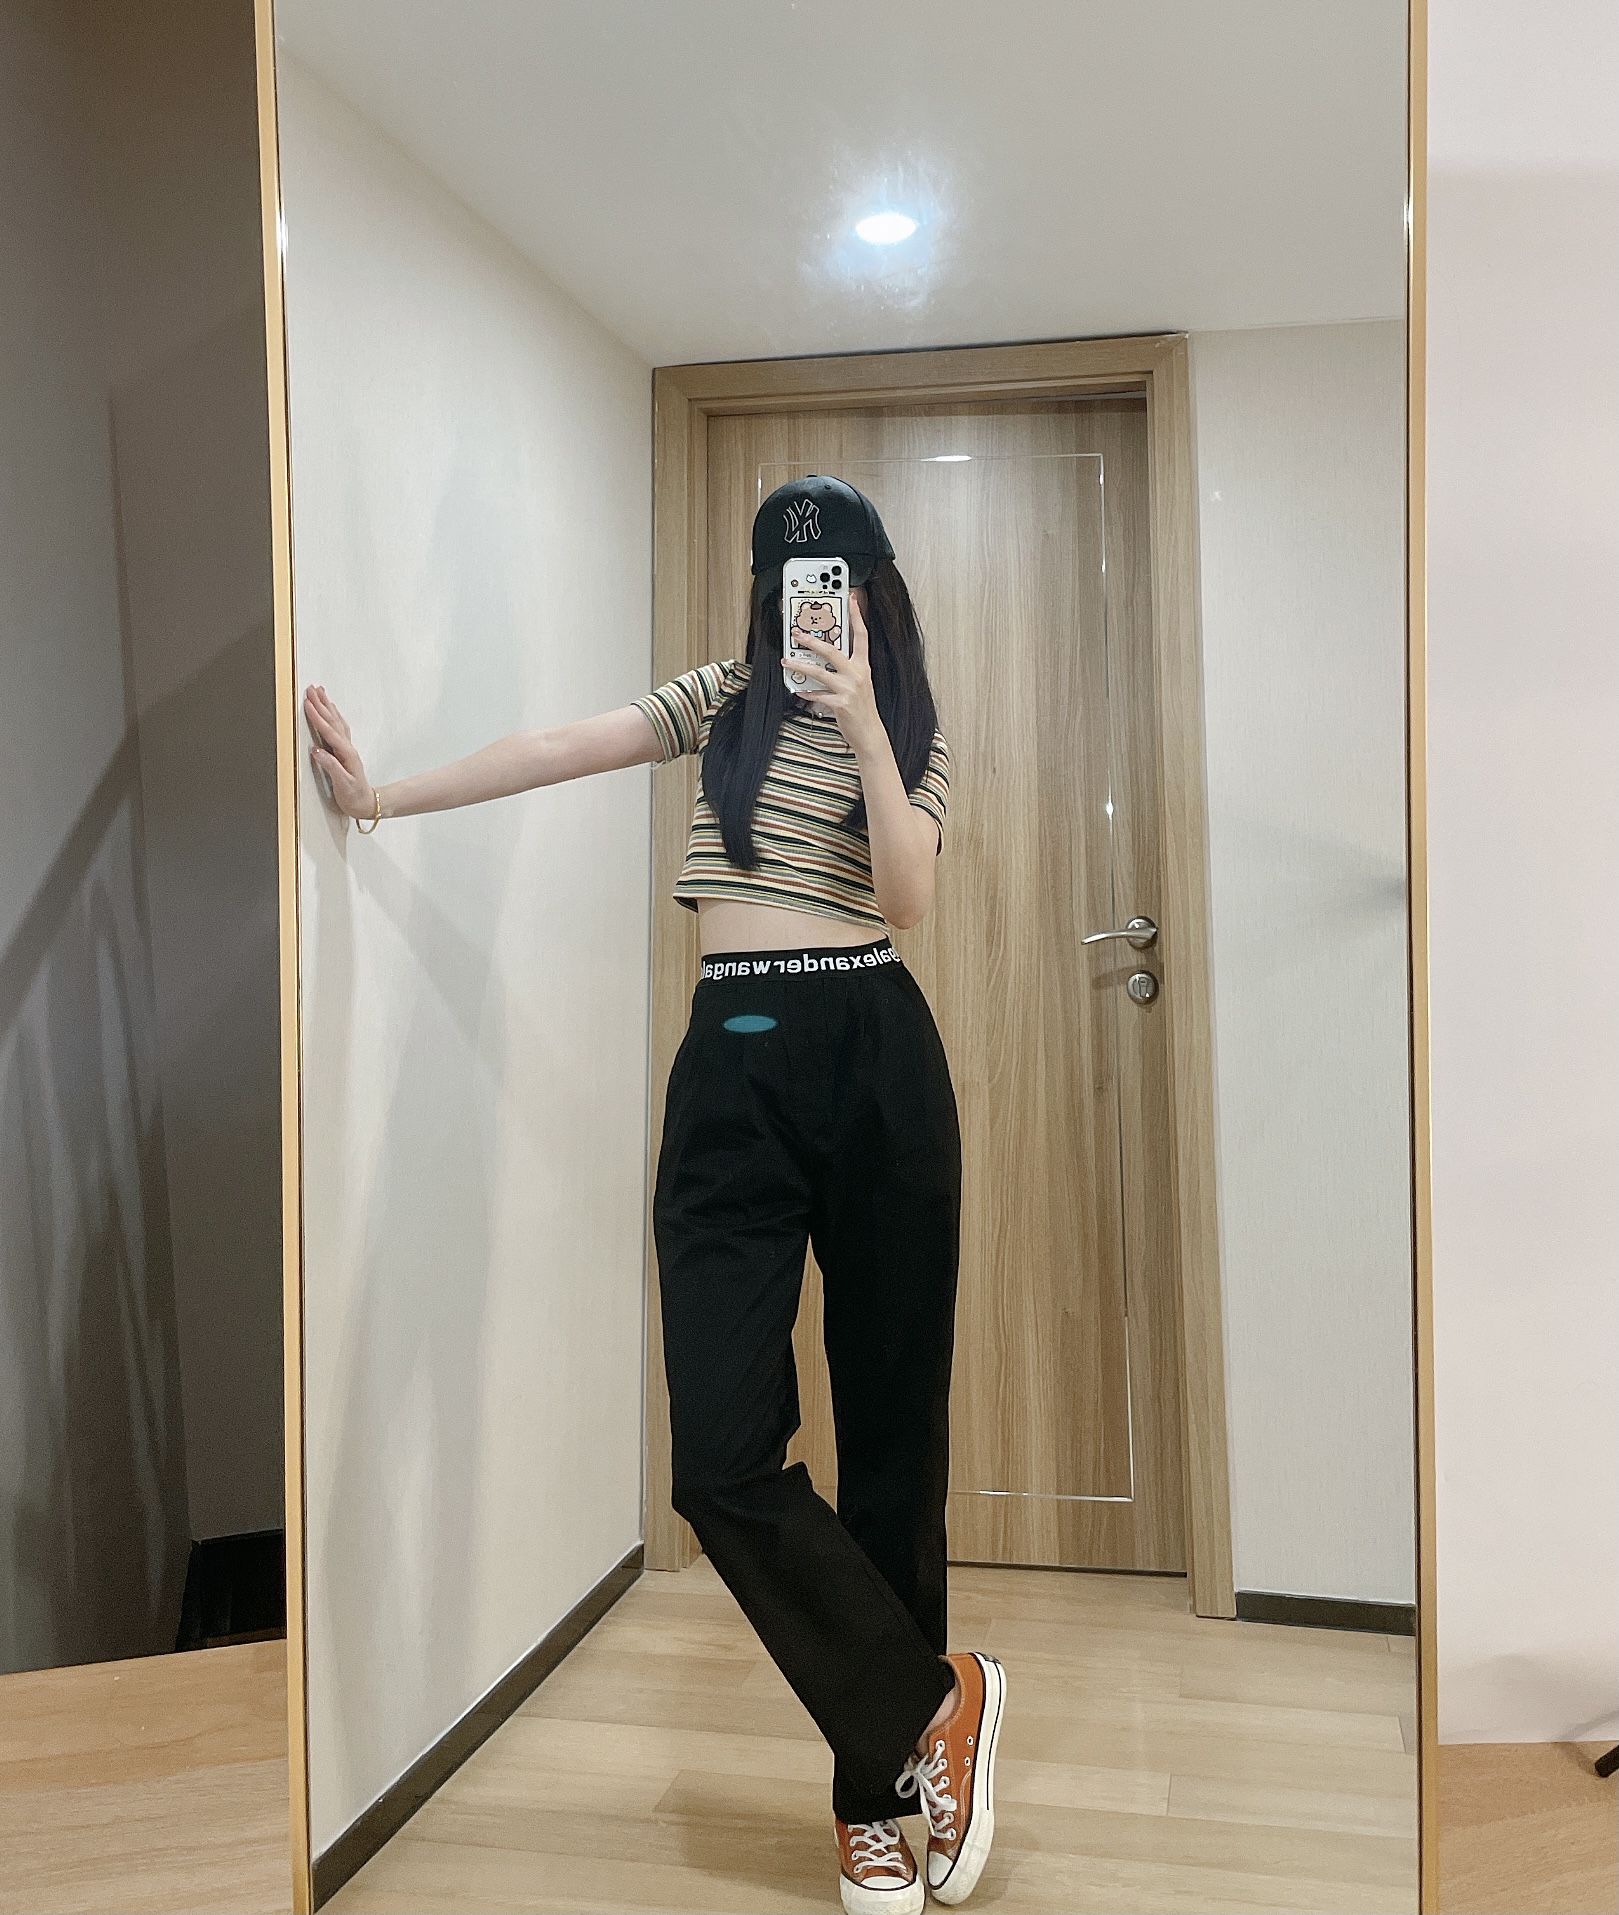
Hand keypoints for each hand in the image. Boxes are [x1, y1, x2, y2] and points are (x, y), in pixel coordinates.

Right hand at [304, 684, 376, 818]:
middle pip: (333, 721)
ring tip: (320, 692)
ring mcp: (346, 748)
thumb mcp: (342, 785)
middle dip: (321, 704)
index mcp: (346, 754)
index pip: (329, 732)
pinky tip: (330, 711)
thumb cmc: (354, 796)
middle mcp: (347, 748)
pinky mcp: (344, 751)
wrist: (366, 804)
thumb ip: (330, 767)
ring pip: (336, 721)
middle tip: (311, 688)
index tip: (307, 704)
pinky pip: (338, 727)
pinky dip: (333, 716)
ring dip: (327, 706)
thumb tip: (317, 751)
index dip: (317, 717)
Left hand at [792, 597, 884, 755]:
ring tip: (787, 660)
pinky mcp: (841, 704)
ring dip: (800, 665)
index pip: (861, 635)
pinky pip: (817, 694)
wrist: (869, 733)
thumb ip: (844, 668)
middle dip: (812, 640)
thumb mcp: (858, 682)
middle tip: (796, 633)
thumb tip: (822, 656)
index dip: (856, 615)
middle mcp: (857, 674)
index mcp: (863, 666)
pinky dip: (806, 692)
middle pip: (832, 650)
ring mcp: (849, 689)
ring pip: (820, 671)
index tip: (850, 598)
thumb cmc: (861, 707)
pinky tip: (798, 689)